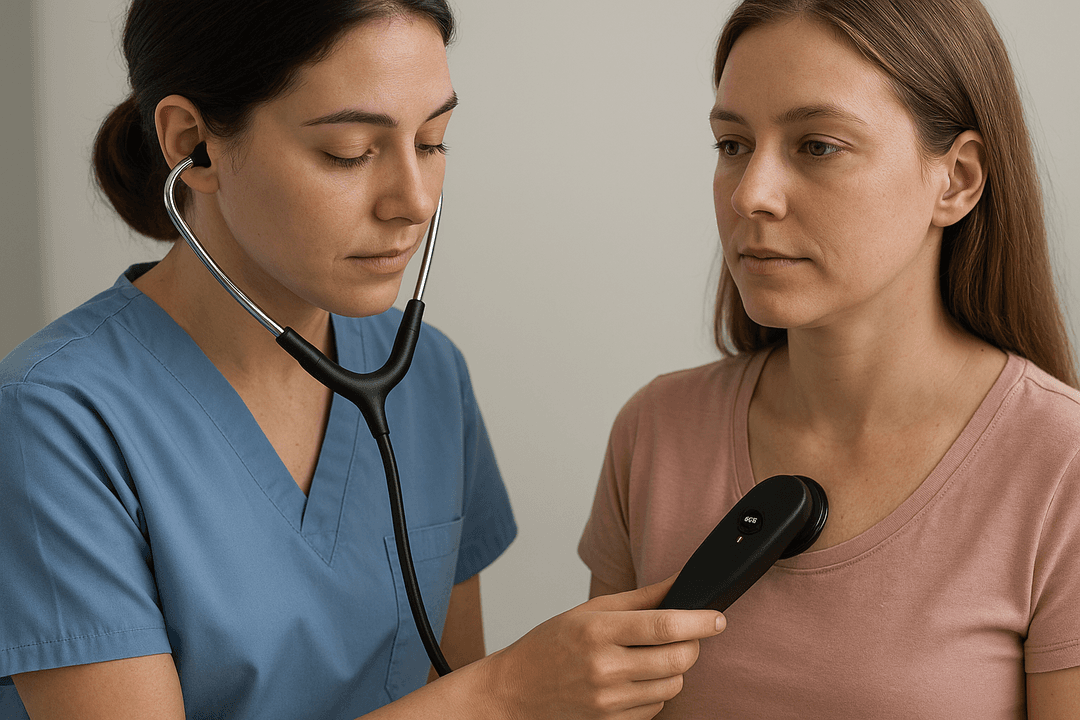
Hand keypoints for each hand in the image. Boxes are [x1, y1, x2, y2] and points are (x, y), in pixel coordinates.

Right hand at [480, 575, 724, 719]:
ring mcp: (608, 701)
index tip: (717, 617)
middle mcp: (604, 668)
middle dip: (692, 645)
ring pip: (673, 685)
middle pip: (678, 659)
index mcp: (598, 631)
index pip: (664, 625)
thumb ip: (641, 598)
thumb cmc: (551, 644)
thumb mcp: (590, 611)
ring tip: (652, 657)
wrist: (514, 691)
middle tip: (685, 635)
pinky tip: (636, 680)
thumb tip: (682, 581)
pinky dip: (656, 692)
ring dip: (674, 669)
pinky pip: (657, 708)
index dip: (699, 621)